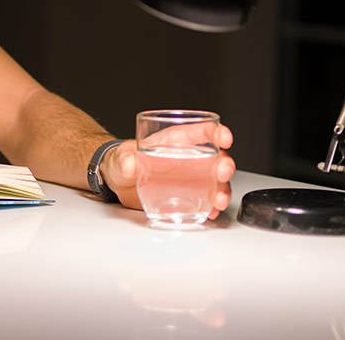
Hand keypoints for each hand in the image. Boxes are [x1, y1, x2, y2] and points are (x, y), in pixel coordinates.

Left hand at [100, 125, 235, 219]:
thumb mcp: (121, 156)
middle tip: (223, 173)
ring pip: (216, 182)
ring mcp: (191, 178)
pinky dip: (211, 207)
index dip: (217, 132)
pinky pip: (206, 201)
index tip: (225, 138)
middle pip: (216, 157)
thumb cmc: (124, 160)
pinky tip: (211, 212)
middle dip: (224, 165)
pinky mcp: (188, 196)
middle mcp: (189, 158)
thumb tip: (130, 164)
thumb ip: (125, 158)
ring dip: (222, 191)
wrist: (120, 182)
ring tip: (219, 200)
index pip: (202, 131)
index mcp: (176, 140)